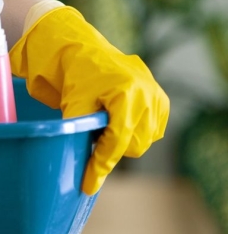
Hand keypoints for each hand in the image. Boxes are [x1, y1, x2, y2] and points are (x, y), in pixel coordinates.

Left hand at [9, 6, 168, 193]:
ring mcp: (157, 94)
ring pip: (145, 139)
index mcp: (125, 92)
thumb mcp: (73, 102)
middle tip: (92, 140)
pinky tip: (120, 122)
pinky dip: (137, 131)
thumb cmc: (74, 74)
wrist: (81, 47)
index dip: (101, 165)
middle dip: (112, 149)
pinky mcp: (160, 97)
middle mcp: (147, 93)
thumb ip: (77, 131)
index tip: (88, 185)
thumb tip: (74, 164)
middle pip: (134, 145)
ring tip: (104, 126)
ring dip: (125, 140)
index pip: (116, 141)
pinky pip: (154, 129)